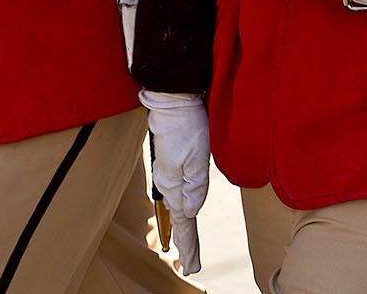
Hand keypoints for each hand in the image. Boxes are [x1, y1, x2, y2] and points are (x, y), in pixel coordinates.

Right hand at [140, 90, 207, 275]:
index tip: (192, 266)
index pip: (184, 222)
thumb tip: (190, 211)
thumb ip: (194, 186)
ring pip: (179, 206)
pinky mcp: (176, 162)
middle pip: (180, 219)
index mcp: (173, 185)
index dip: (189, 244)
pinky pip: (180, 192)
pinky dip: (183, 207)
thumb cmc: (187, 127)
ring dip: (184, 227)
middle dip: (186, 242)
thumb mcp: (196, 158)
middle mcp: (170, 182)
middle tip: (191, 265)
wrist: (174, 101)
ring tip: (188, 247)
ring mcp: (172, 172)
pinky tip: (184, 210)